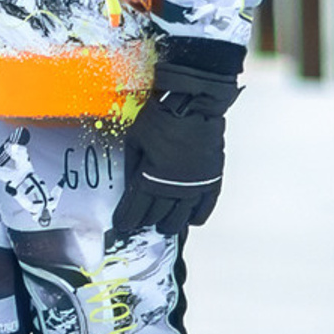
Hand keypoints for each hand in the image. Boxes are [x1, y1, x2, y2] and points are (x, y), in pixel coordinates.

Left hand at [112, 56, 241, 242]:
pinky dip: (198, 215)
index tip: (121, 225)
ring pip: (182, 215)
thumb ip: (133, 164)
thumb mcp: (135, 140)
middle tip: (141, 226)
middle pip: (159, 214)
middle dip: (147, 222)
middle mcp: (175, 187)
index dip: (128, 218)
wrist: (193, 105)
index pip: (136, 207)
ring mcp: (196, 184)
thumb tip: (130, 184)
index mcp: (152, 177)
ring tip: (163, 228)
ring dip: (171, 223)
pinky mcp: (212, 178)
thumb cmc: (160, 118)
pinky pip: (206, 205)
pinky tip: (191, 221)